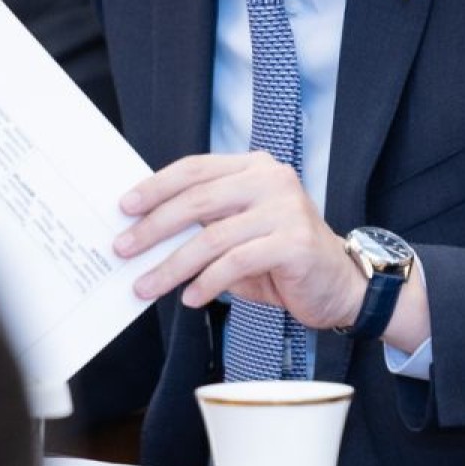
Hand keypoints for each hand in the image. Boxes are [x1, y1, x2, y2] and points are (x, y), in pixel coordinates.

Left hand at [114, 151, 365, 330]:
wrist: (341, 285)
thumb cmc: (282, 258)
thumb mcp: (240, 230)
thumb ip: (204, 223)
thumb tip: (144, 232)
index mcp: (254, 167)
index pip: (194, 169)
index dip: (156, 187)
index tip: (124, 208)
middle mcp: (271, 180)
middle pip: (197, 200)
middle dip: (153, 228)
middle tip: (123, 249)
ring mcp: (286, 209)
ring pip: (212, 237)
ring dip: (172, 266)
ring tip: (146, 286)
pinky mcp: (294, 243)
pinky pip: (236, 263)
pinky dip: (207, 283)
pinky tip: (191, 299)